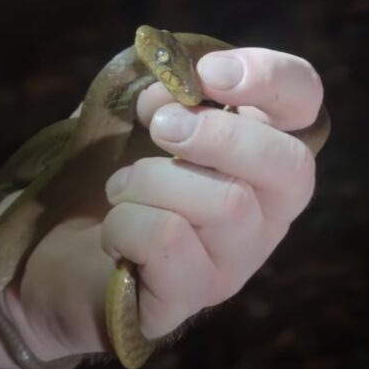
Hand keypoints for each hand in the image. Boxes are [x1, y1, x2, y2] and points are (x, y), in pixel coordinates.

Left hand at [0, 47, 324, 367]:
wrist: (64, 258)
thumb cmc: (119, 181)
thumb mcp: (140, 125)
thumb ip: (166, 99)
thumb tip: (173, 96)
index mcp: (259, 157)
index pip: (304, 105)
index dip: (270, 78)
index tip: (208, 73)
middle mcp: (266, 213)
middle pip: (290, 167)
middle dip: (218, 135)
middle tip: (160, 127)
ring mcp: (235, 261)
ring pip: (225, 205)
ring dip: (151, 180)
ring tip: (120, 189)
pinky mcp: (192, 295)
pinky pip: (168, 240)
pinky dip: (125, 222)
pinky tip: (113, 235)